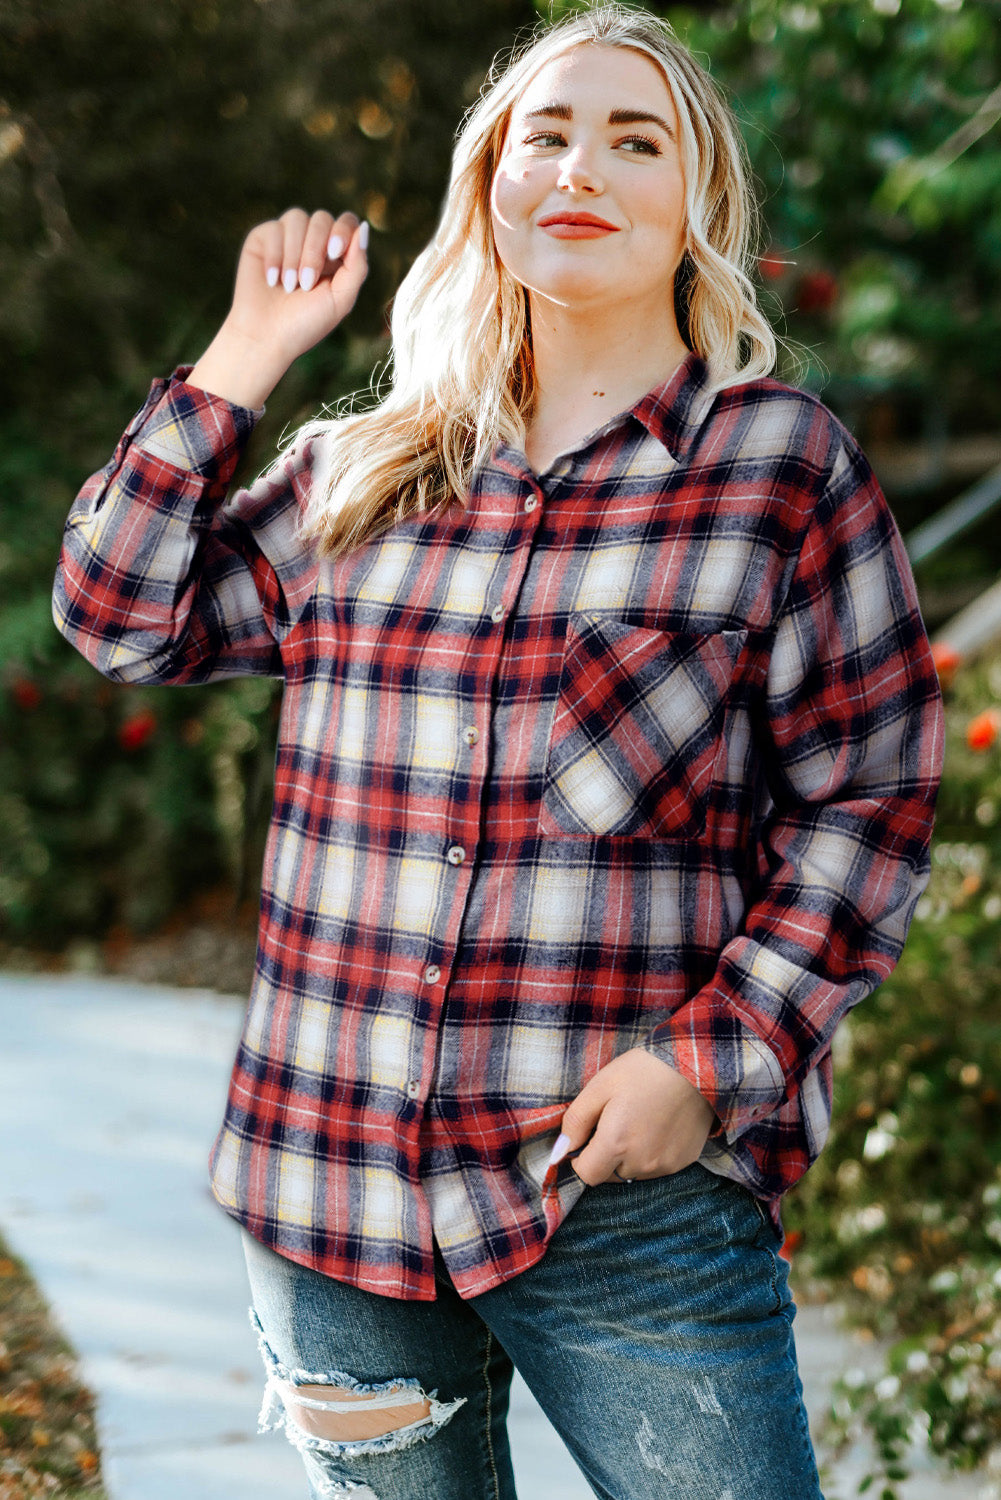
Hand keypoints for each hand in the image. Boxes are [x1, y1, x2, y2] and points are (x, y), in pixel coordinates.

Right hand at [189, 207, 368, 409]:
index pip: (346, 222)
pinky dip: (274, 256)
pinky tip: (271, 279)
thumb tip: (364, 226)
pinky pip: (273, 228)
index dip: (342, 230)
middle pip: (322, 218)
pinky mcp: (263, 239)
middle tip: (306, 283)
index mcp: (336, 256)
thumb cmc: (306, 323)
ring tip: (288, 286)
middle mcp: (312, 242)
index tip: (334, 253)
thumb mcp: (341, 299)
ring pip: (297, 218)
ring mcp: (287, 238)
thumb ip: (357, 265)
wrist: (266, 337)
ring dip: (294, 255)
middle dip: (315, 250)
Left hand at [550, 1047, 715, 1185]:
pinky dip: (652, 1153)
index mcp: (616, 1144)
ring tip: (639, 1120)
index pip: (587, 1175)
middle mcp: (641, 1163)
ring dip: (629, 1155)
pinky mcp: (684, 1161)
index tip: (589, 1136)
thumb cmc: (644, 1070)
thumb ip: (576, 1121)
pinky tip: (659, 1125)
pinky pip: (657, 1166)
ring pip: (634, 1172)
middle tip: (616, 1121)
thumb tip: (560, 1151)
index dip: (581, 1158)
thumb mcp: (600, 1086)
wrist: (696, 1064)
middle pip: (610, 1174)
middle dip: (606, 1155)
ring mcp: (665, 1165)